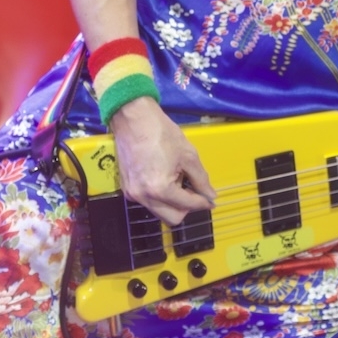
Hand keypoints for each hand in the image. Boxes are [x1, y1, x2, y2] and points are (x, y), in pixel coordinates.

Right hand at [108, 97, 215, 225]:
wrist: (133, 119)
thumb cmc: (162, 133)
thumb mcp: (188, 155)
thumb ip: (201, 179)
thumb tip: (210, 196)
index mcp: (160, 189)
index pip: (187, 205)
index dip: (203, 203)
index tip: (211, 200)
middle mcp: (144, 197)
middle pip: (172, 218)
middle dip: (187, 207)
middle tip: (194, 191)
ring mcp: (133, 194)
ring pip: (160, 212)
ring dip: (173, 203)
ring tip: (178, 180)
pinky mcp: (126, 189)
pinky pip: (148, 202)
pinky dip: (160, 197)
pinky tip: (164, 178)